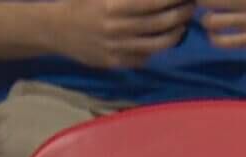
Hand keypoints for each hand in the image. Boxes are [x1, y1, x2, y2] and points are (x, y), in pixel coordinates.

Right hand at [47, 0, 193, 69]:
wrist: (55, 29)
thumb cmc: (80, 4)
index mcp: (112, 6)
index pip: (153, 2)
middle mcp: (117, 28)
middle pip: (162, 23)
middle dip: (181, 14)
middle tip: (191, 7)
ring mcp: (118, 48)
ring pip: (159, 44)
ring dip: (176, 34)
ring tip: (182, 24)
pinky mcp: (117, 62)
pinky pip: (146, 57)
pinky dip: (158, 48)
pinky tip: (164, 39)